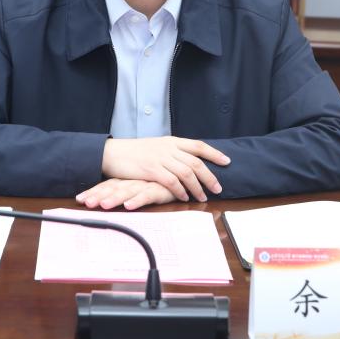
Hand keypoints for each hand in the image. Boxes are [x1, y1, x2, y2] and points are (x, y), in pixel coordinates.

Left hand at [76, 179, 177, 209]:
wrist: (184, 173)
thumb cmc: (160, 181)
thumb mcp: (142, 186)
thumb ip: (128, 190)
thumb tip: (108, 199)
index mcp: (128, 179)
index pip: (107, 185)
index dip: (94, 192)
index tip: (79, 199)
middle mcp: (135, 180)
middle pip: (113, 188)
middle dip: (98, 196)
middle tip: (85, 203)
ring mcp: (146, 183)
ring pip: (127, 191)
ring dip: (114, 198)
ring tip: (103, 206)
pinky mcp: (160, 188)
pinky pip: (147, 195)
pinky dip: (137, 200)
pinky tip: (128, 206)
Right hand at [101, 137, 230, 201]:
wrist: (112, 152)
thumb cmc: (134, 152)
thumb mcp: (156, 146)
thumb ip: (172, 152)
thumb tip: (188, 160)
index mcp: (172, 141)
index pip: (198, 145)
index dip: (214, 154)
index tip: (227, 161)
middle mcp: (169, 148)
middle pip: (196, 162)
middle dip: (210, 176)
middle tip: (218, 188)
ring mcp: (160, 158)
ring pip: (187, 173)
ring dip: (197, 187)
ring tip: (203, 197)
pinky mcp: (151, 170)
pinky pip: (172, 182)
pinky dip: (181, 191)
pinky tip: (184, 197)